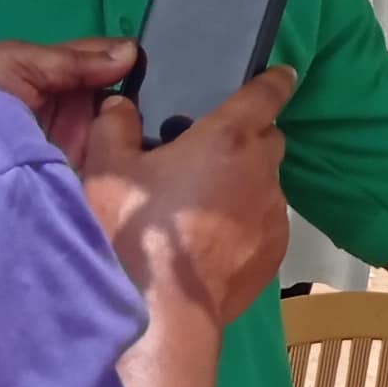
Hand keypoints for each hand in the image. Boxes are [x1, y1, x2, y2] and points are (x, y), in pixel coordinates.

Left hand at [0, 36, 137, 164]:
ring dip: (124, 142)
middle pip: (114, 108)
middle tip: (141, 115)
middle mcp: (66, 114)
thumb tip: (132, 52)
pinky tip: (126, 169)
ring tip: (137, 145)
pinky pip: (100, 177)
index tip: (150, 68)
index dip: (124, 65)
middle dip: (129, 110)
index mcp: (54, 79)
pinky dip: (113, 173)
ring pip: (113, 142)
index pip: (101, 67)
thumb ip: (72, 60)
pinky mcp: (67, 186)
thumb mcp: (15, 62)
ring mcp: (68, 153)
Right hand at [77, 68, 293, 326]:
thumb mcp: (107, 169)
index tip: (280, 74)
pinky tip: (210, 240)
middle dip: (248, 137)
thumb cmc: (134, 232)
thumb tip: (120, 106)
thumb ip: (114, 126)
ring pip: (266, 184)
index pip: (267, 94)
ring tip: (203, 203)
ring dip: (244, 184)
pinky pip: (264, 223)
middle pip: (268, 139)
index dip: (274, 80)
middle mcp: (263, 172)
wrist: (160, 312)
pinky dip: (245, 222)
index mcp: (229, 138)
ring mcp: (274, 215)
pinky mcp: (274, 254)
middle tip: (208, 151)